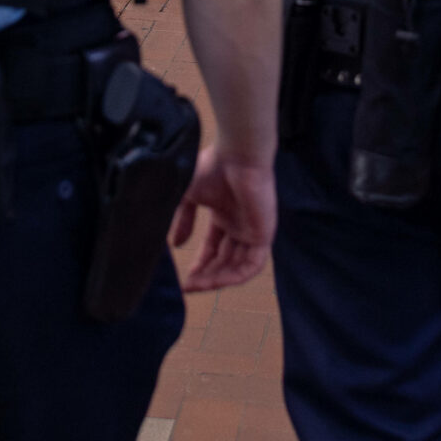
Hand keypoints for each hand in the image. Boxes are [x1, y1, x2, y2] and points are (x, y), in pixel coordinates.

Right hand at [170, 147, 276, 292]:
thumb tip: (176, 244)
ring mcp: (253, 230)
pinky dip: (235, 276)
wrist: (237, 154)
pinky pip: (252, 265)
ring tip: (198, 285)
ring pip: (238, 266)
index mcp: (225, 214)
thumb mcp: (187, 195)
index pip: (213, 248)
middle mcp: (240, 225)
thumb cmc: (212, 166)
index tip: (183, 279)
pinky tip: (216, 281)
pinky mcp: (264, 234)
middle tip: (188, 286)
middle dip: (206, 275)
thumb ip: (182, 220)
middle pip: (224, 260)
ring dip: (218, 279)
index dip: (199, 265)